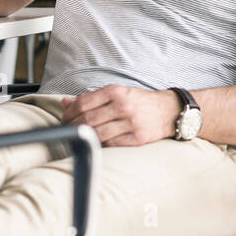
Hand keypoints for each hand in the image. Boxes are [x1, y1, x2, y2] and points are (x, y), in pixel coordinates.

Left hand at [60, 85, 181, 147]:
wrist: (169, 111)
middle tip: (68, 130)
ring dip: (84, 137)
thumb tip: (66, 102)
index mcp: (116, 91)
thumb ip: (92, 97)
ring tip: (79, 137)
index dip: (69, 113)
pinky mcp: (137, 138)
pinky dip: (100, 144)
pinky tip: (95, 142)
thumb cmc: (140, 101)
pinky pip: (111, 144)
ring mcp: (131, 123)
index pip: (84, 103)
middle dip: (73, 126)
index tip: (65, 118)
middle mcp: (123, 106)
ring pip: (97, 133)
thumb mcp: (118, 92)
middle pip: (88, 119)